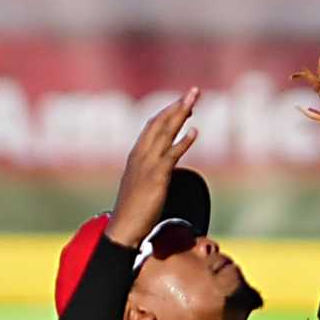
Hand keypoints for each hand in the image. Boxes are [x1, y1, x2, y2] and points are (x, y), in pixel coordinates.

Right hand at [111, 90, 200, 247]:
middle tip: (194, 92)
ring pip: (166, 132)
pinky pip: (172, 154)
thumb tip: (160, 174)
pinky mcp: (157, 176)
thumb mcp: (139, 187)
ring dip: (181, 114)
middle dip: (178, 105)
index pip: (152, 126)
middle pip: (160, 122)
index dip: (168, 113)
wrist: (123, 227)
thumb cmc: (132, 212)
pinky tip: (195, 131)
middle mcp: (140, 155)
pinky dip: (184, 141)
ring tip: (195, 100)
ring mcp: (148, 164)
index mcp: (136, 155)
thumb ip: (148, 175)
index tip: (182, 104)